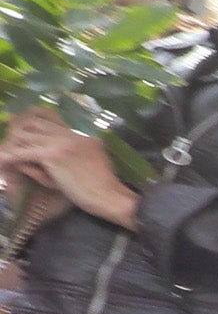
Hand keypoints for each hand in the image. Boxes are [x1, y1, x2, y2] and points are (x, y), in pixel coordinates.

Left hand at [0, 111, 132, 225]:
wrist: (110, 196)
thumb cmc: (104, 186)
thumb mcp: (89, 164)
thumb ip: (72, 154)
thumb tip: (55, 154)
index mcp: (82, 134)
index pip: (51, 117)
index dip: (32, 119)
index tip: (20, 124)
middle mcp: (71, 133)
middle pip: (35, 122)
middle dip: (17, 128)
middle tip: (7, 136)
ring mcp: (61, 142)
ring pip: (26, 135)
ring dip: (12, 143)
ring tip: (4, 152)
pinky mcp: (53, 155)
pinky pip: (23, 153)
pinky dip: (10, 157)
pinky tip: (1, 162)